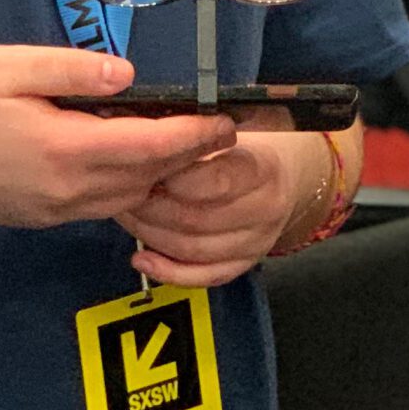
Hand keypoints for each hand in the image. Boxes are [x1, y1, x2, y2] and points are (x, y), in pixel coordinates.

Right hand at [0, 47, 235, 229]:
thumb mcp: (9, 66)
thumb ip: (74, 71)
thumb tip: (130, 78)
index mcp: (63, 150)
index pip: (149, 147)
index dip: (195, 136)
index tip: (227, 121)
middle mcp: (66, 190)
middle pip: (148, 177)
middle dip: (191, 156)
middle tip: (223, 130)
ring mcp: (54, 210)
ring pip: (130, 197)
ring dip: (164, 174)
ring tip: (192, 145)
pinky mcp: (43, 218)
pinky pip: (104, 206)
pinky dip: (133, 187)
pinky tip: (141, 164)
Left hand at [117, 134, 318, 287]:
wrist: (284, 179)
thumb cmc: (245, 150)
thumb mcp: (233, 132)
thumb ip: (201, 137)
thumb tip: (154, 132)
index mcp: (264, 171)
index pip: (217, 181)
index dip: (175, 178)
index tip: (147, 166)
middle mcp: (265, 211)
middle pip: (197, 219)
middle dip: (152, 207)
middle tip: (124, 191)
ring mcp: (256, 243)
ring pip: (192, 250)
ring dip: (151, 235)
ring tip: (128, 215)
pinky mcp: (242, 266)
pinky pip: (200, 277)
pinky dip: (166, 271)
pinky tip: (141, 258)